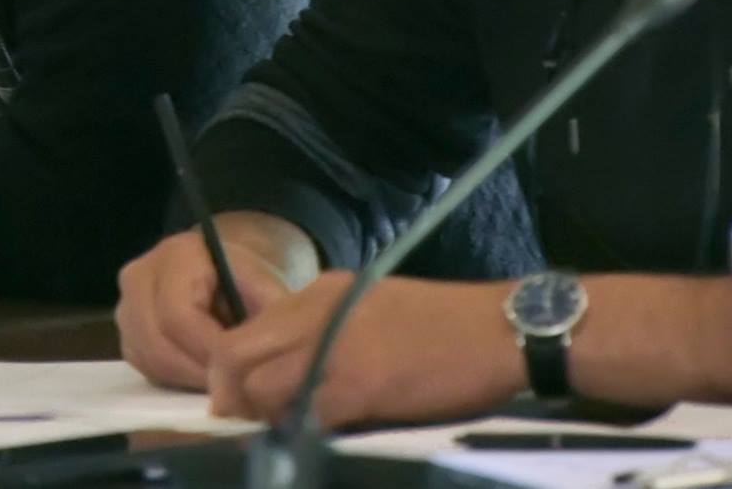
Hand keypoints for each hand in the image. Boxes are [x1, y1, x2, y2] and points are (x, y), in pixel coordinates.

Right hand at [116, 219, 302, 390]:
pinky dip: (174, 380)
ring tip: (220, 383)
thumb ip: (267, 325)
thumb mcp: (268, 292)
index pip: (178, 316)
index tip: (239, 373)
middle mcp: (139, 277)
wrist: (224, 271)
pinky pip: (144, 367)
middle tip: (231, 388)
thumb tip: (264, 372)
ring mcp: (125, 305)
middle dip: (197, 373)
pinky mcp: (126, 333)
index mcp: (176, 255)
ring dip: (186, 380)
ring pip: (148, 360)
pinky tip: (202, 376)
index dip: (208, 352)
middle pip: (156, 343)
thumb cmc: (247, 281)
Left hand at [208, 272, 522, 426]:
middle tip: (247, 426)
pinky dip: (297, 432)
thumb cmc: (447, 326)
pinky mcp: (360, 383)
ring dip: (260, 418)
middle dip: (230, 397)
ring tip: (284, 434)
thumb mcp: (372, 308)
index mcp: (320, 292)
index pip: (246, 330)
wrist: (502, 328)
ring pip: (257, 386)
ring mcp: (335, 346)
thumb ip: (328, 329)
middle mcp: (317, 310)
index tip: (242, 402)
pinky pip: (302, 414)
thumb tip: (293, 371)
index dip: (234, 372)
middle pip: (234, 354)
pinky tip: (317, 439)